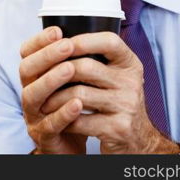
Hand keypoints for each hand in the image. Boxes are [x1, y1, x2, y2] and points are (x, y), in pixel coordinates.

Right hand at [19, 26, 86, 153]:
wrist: (71, 144)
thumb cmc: (71, 106)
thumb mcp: (69, 81)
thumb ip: (72, 60)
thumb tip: (88, 31)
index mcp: (34, 76)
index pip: (27, 53)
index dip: (39, 41)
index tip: (57, 30)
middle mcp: (29, 92)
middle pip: (26, 70)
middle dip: (47, 55)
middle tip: (68, 45)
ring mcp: (34, 115)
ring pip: (32, 95)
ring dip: (51, 80)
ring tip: (70, 69)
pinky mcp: (44, 136)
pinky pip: (49, 124)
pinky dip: (62, 112)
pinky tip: (77, 103)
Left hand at [40, 32, 179, 153]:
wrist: (138, 140)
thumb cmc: (118, 102)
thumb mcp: (117, 77)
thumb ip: (98, 59)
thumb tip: (60, 39)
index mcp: (130, 65)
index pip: (110, 41)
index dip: (83, 40)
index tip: (62, 43)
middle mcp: (132, 82)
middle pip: (86, 67)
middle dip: (58, 72)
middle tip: (42, 78)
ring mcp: (126, 105)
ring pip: (78, 94)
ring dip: (55, 99)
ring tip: (44, 102)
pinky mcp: (117, 128)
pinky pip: (80, 120)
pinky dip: (64, 119)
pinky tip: (58, 119)